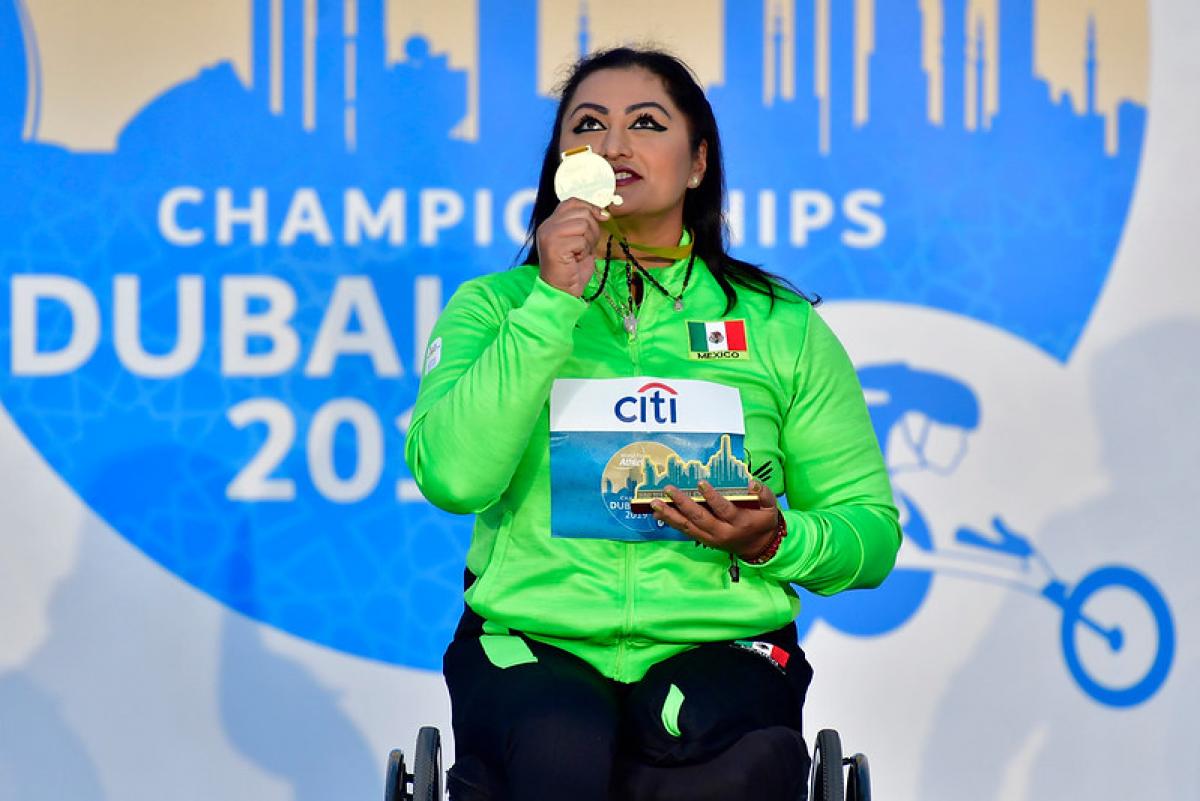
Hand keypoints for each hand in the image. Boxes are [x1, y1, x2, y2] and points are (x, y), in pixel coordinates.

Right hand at [535, 198, 609, 296]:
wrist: (562, 291)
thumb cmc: (572, 268)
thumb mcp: (580, 241)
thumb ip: (584, 224)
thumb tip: (602, 212)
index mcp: (551, 223)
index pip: (572, 201)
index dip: (590, 206)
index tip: (603, 216)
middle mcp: (547, 226)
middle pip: (581, 211)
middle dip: (593, 228)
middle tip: (588, 245)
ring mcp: (549, 235)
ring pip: (583, 224)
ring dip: (589, 241)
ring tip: (581, 253)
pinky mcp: (554, 246)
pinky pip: (581, 240)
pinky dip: (585, 251)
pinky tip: (577, 259)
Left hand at [651, 480, 779, 558]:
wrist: (759, 547)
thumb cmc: (763, 522)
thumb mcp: (770, 508)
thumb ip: (763, 493)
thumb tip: (751, 482)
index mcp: (739, 523)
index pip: (724, 510)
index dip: (713, 497)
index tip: (701, 483)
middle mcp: (722, 533)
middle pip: (700, 519)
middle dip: (683, 504)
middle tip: (669, 490)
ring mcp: (710, 538)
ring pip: (688, 527)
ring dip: (670, 515)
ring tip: (654, 504)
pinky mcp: (703, 540)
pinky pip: (685, 531)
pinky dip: (671, 522)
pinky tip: (658, 513)